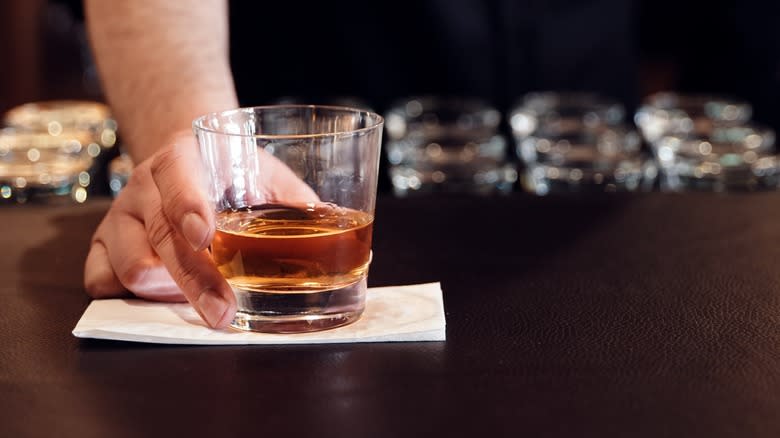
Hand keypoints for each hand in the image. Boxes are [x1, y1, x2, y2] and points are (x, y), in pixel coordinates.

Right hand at [83, 132, 317, 327]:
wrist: (179, 156)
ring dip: (168, 292)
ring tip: (199, 294)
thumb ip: (294, 195)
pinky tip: (163, 294)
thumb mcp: (262, 170)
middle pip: (161, 241)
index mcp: (181, 160)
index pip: (177, 181)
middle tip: (224, 312)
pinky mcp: (102, 242)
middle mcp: (143, 187)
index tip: (208, 237)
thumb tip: (334, 224)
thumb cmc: (228, 169)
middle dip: (196, 283)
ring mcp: (118, 216)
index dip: (189, 208)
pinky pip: (101, 280)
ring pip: (131, 268)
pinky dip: (133, 297)